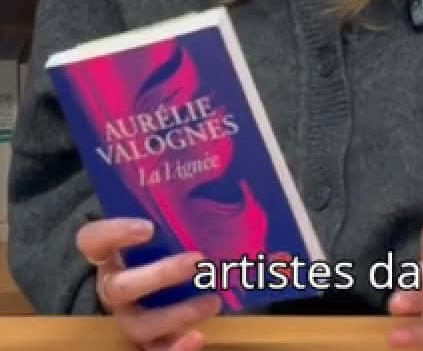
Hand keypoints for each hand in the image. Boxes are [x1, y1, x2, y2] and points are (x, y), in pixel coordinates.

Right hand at [76, 218, 220, 350]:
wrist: (160, 286)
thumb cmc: (166, 250)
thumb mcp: (168, 231)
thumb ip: (181, 217)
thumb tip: (226, 191)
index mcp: (111, 256)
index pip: (93, 240)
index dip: (114, 233)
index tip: (148, 227)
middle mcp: (115, 288)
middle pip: (120, 288)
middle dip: (159, 275)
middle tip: (197, 261)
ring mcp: (129, 317)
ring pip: (139, 324)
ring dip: (176, 314)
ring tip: (212, 301)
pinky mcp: (146, 341)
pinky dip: (175, 350)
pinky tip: (196, 338)